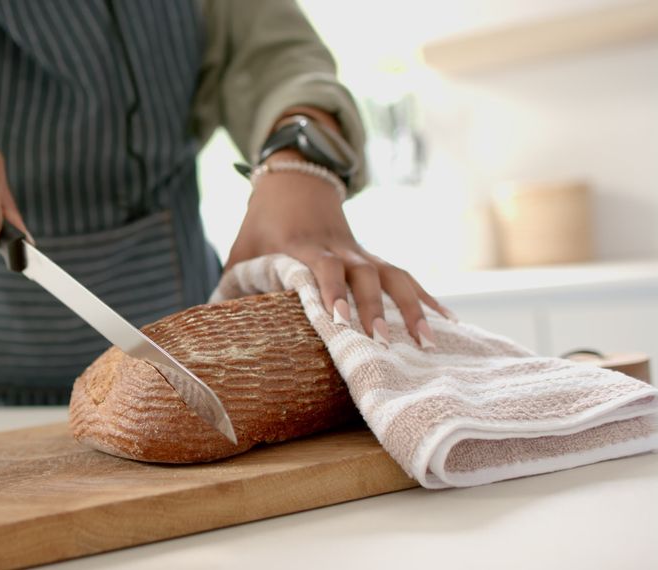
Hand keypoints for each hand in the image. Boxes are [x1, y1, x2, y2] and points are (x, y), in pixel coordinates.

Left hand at [225, 151, 453, 345]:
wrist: (294, 180)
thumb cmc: (261, 223)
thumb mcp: (241, 250)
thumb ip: (230, 284)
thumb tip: (210, 323)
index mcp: (303, 247)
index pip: (322, 269)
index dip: (332, 292)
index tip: (339, 320)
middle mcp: (339, 249)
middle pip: (364, 276)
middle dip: (375, 308)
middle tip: (382, 341)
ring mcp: (362, 252)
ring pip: (394, 276)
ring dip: (412, 308)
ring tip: (427, 343)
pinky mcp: (374, 258)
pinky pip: (406, 277)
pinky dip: (428, 299)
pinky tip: (450, 324)